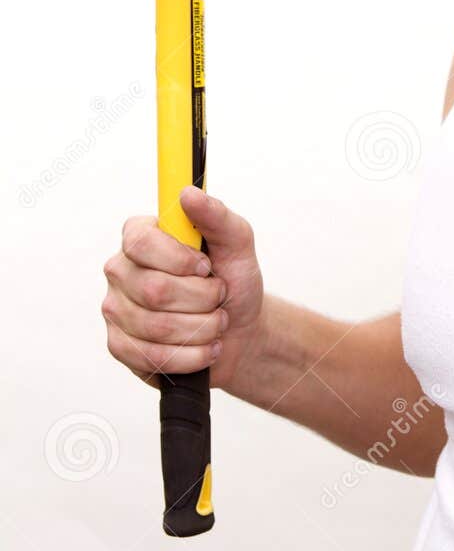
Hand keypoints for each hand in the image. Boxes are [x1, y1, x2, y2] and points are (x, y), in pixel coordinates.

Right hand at [101, 186, 263, 392]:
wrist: (240, 332)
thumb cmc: (234, 281)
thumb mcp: (237, 244)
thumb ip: (217, 216)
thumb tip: (188, 193)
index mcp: (140, 236)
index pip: (141, 242)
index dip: (180, 260)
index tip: (207, 267)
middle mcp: (120, 270)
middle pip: (154, 290)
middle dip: (203, 299)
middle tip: (219, 296)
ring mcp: (116, 310)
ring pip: (157, 327)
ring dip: (203, 328)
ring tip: (216, 322)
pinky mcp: (121, 347)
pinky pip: (153, 357)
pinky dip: (193, 355)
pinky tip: (206, 347)